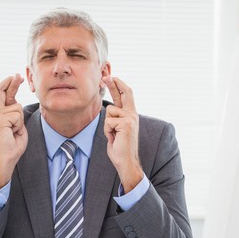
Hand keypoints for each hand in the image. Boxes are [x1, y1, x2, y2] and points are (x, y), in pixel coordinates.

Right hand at [0, 74, 27, 189]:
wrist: (6, 158)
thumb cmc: (13, 145)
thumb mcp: (17, 125)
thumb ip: (15, 114)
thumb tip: (17, 103)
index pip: (3, 94)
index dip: (10, 84)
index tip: (17, 76)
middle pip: (1, 91)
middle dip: (11, 82)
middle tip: (18, 74)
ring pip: (17, 107)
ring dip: (20, 120)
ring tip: (14, 131)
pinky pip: (17, 115)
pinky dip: (19, 125)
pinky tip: (13, 133)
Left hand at [102, 76, 143, 192]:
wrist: (126, 161)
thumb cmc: (120, 147)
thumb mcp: (117, 129)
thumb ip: (116, 117)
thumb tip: (110, 108)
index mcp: (131, 115)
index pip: (126, 95)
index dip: (118, 85)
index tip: (111, 77)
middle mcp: (133, 114)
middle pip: (125, 93)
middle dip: (114, 83)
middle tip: (105, 76)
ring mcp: (130, 118)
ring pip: (110, 111)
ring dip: (107, 125)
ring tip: (114, 135)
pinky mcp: (126, 124)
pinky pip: (109, 122)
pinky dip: (108, 131)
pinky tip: (114, 138)